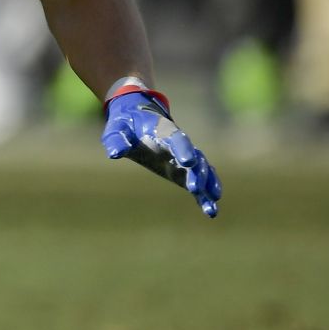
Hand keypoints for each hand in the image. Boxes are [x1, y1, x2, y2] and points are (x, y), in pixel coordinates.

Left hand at [100, 84, 219, 217]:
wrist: (137, 118)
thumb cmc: (125, 124)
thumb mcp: (116, 128)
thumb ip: (116, 140)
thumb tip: (115, 153)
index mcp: (164, 131)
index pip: (177, 139)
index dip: (183, 149)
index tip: (188, 161)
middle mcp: (179, 144)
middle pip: (195, 157)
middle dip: (197, 173)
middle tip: (195, 188)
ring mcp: (183, 158)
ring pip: (202, 169)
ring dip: (208, 184)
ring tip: (213, 200)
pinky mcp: (182, 171)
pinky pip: (198, 182)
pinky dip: (205, 195)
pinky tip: (211, 210)